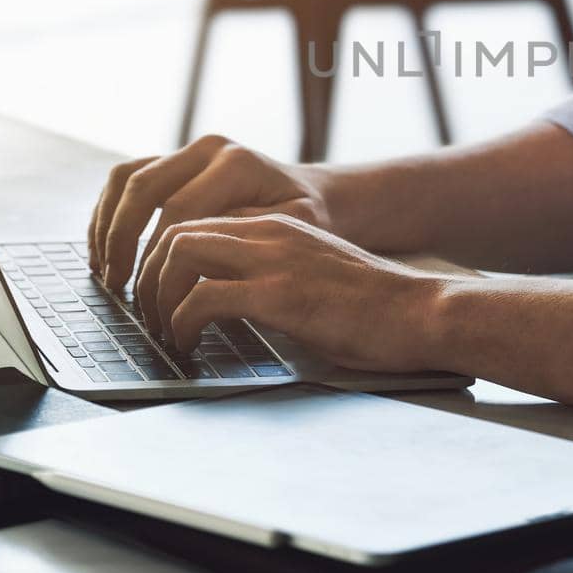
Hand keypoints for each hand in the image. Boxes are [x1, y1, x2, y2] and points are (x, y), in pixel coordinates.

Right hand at [87, 135, 331, 291]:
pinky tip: (104, 249)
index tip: (150, 294)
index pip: (179, 210)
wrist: (315, 194)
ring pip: (126, 177)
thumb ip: (250, 233)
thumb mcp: (295, 227)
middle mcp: (208, 149)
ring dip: (106, 224)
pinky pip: (126, 177)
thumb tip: (201, 249)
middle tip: (116, 284)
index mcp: (236, 164)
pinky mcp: (175, 160)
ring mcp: (188, 151)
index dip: (158, 255)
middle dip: (121, 238)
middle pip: (143, 187)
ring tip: (103, 269)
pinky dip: (108, 212)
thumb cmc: (307, 217)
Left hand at [140, 212, 449, 370]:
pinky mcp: (278, 294)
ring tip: (163, 333)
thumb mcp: (315, 278)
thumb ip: (274, 278)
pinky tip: (190, 347)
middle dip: (148, 276)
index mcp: (278, 226)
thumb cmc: (377, 308)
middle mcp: (269, 232)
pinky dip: (182, 324)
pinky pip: (200, 299)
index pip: (198, 225)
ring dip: (157, 297)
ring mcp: (272, 259)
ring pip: (177, 255)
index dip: (167, 262)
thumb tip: (229, 309)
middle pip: (176, 232)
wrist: (423, 311)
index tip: (160, 299)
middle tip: (148, 317)